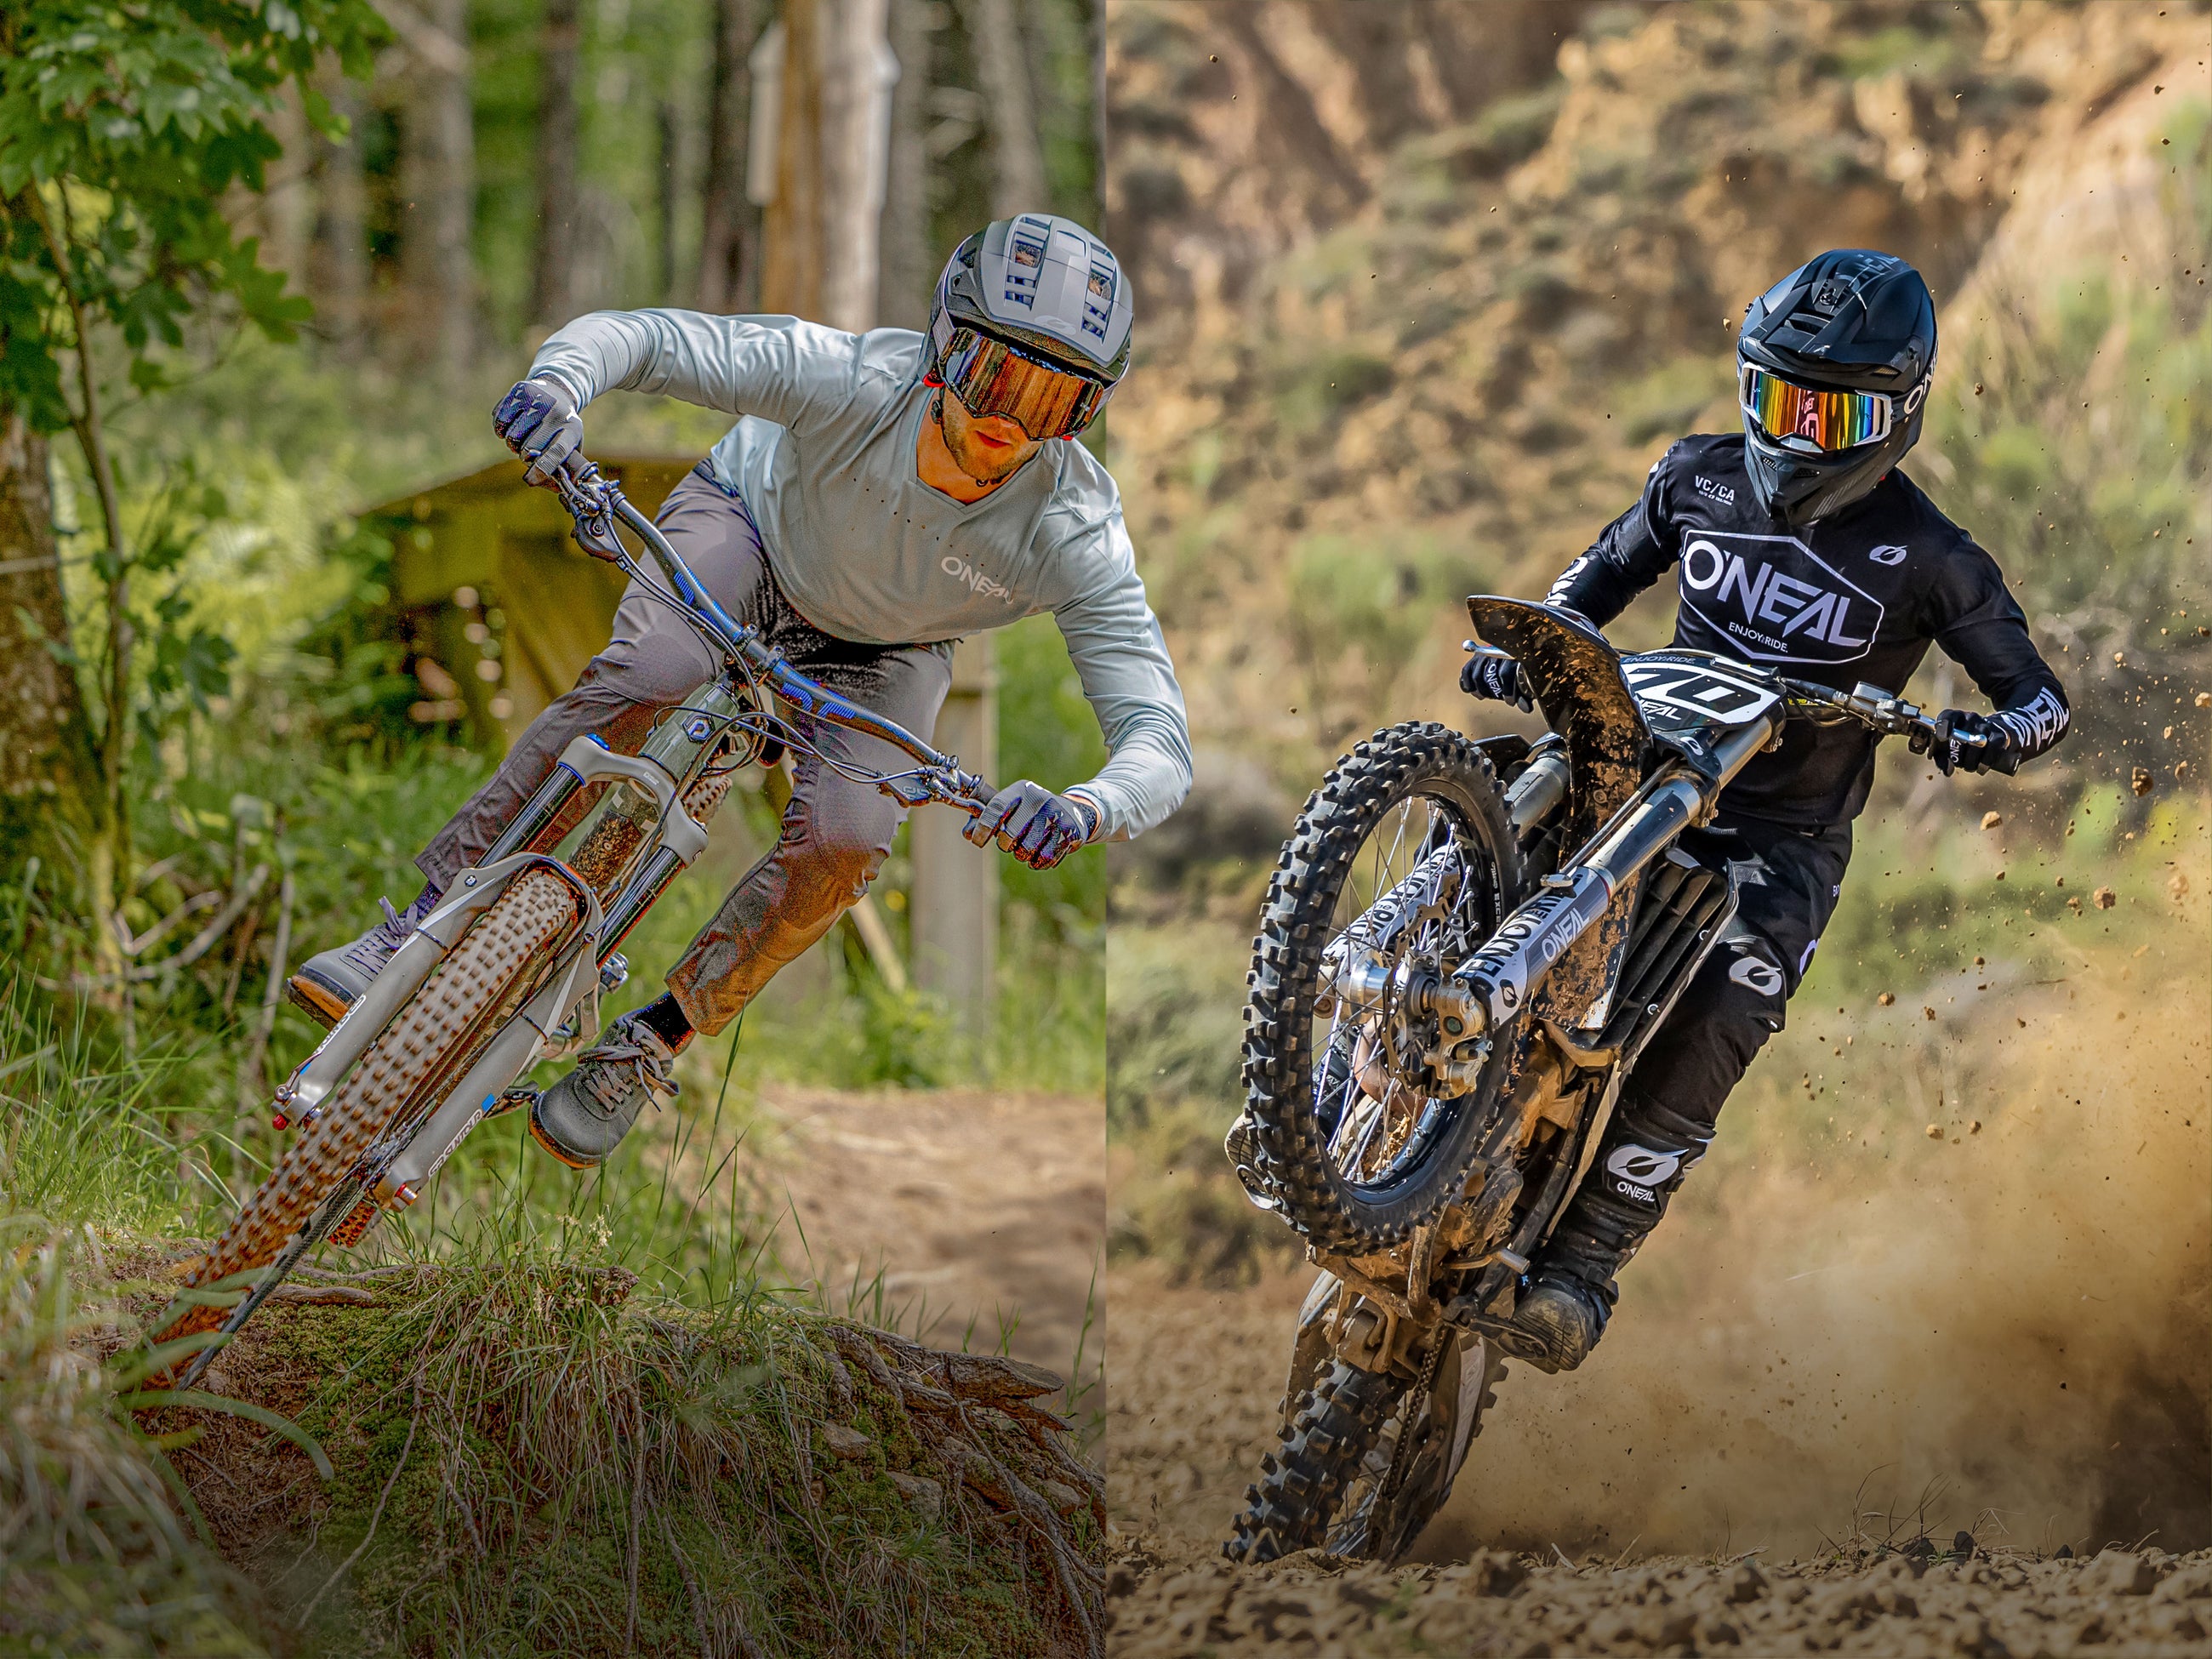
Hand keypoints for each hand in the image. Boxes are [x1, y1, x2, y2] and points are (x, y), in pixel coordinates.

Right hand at [494, 377, 583, 483]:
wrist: (557, 389)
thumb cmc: (563, 426)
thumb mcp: (573, 444)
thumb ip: (565, 468)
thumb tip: (556, 489)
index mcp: (571, 428)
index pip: (557, 451)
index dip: (543, 467)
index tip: (530, 480)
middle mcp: (555, 412)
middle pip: (529, 448)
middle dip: (525, 457)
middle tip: (529, 452)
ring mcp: (537, 399)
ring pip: (512, 437)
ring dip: (513, 444)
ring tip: (522, 437)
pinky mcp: (519, 391)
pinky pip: (500, 422)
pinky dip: (501, 430)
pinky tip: (511, 426)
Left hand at [963, 780, 1097, 868]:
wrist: (1074, 811)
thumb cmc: (1031, 813)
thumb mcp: (1011, 809)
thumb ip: (986, 819)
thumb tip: (968, 834)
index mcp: (1021, 790)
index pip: (997, 807)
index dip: (984, 826)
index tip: (978, 842)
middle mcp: (1039, 799)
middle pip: (1010, 834)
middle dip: (1006, 845)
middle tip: (1009, 844)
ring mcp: (1056, 814)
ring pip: (1027, 849)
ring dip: (1023, 855)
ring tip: (1027, 848)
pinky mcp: (1070, 831)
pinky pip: (1045, 857)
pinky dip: (1038, 862)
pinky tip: (1039, 855)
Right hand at [1460, 650, 1533, 711]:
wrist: (1511, 653)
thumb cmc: (1519, 670)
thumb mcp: (1524, 681)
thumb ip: (1525, 695)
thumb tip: (1527, 709)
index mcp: (1512, 656)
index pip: (1505, 673)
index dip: (1507, 691)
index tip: (1510, 702)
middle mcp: (1496, 652)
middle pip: (1489, 676)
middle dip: (1493, 691)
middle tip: (1497, 697)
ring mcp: (1485, 654)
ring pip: (1476, 675)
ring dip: (1480, 690)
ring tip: (1485, 696)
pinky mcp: (1476, 656)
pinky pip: (1466, 671)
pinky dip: (1467, 682)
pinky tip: (1471, 690)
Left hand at [1928, 708, 2018, 775]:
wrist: (1990, 736)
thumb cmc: (1961, 743)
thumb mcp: (1947, 747)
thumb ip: (1942, 758)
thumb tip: (1948, 771)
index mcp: (1954, 717)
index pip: (1947, 717)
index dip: (1943, 727)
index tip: (1942, 738)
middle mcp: (1970, 717)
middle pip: (1961, 736)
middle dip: (1957, 755)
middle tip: (1958, 763)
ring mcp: (1986, 725)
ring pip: (1977, 744)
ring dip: (1970, 761)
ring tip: (1968, 766)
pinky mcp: (2000, 735)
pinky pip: (1993, 749)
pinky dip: (1985, 762)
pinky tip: (1980, 769)